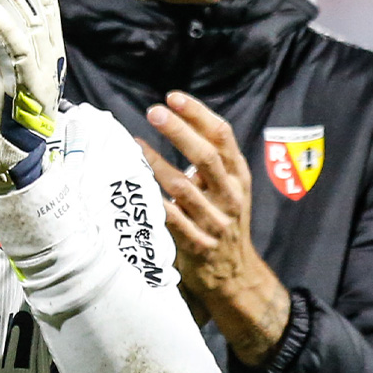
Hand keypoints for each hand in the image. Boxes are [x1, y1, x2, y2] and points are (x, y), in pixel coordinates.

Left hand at [137, 93, 290, 364]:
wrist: (235, 275)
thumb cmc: (223, 223)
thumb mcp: (228, 190)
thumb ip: (210, 161)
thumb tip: (176, 122)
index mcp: (238, 177)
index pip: (222, 137)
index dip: (198, 114)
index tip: (173, 97)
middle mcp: (230, 196)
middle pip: (206, 156)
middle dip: (180, 131)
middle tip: (154, 111)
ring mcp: (215, 222)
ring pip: (184, 188)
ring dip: (157, 164)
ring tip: (135, 145)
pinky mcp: (198, 245)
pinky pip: (172, 221)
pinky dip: (155, 203)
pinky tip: (137, 188)